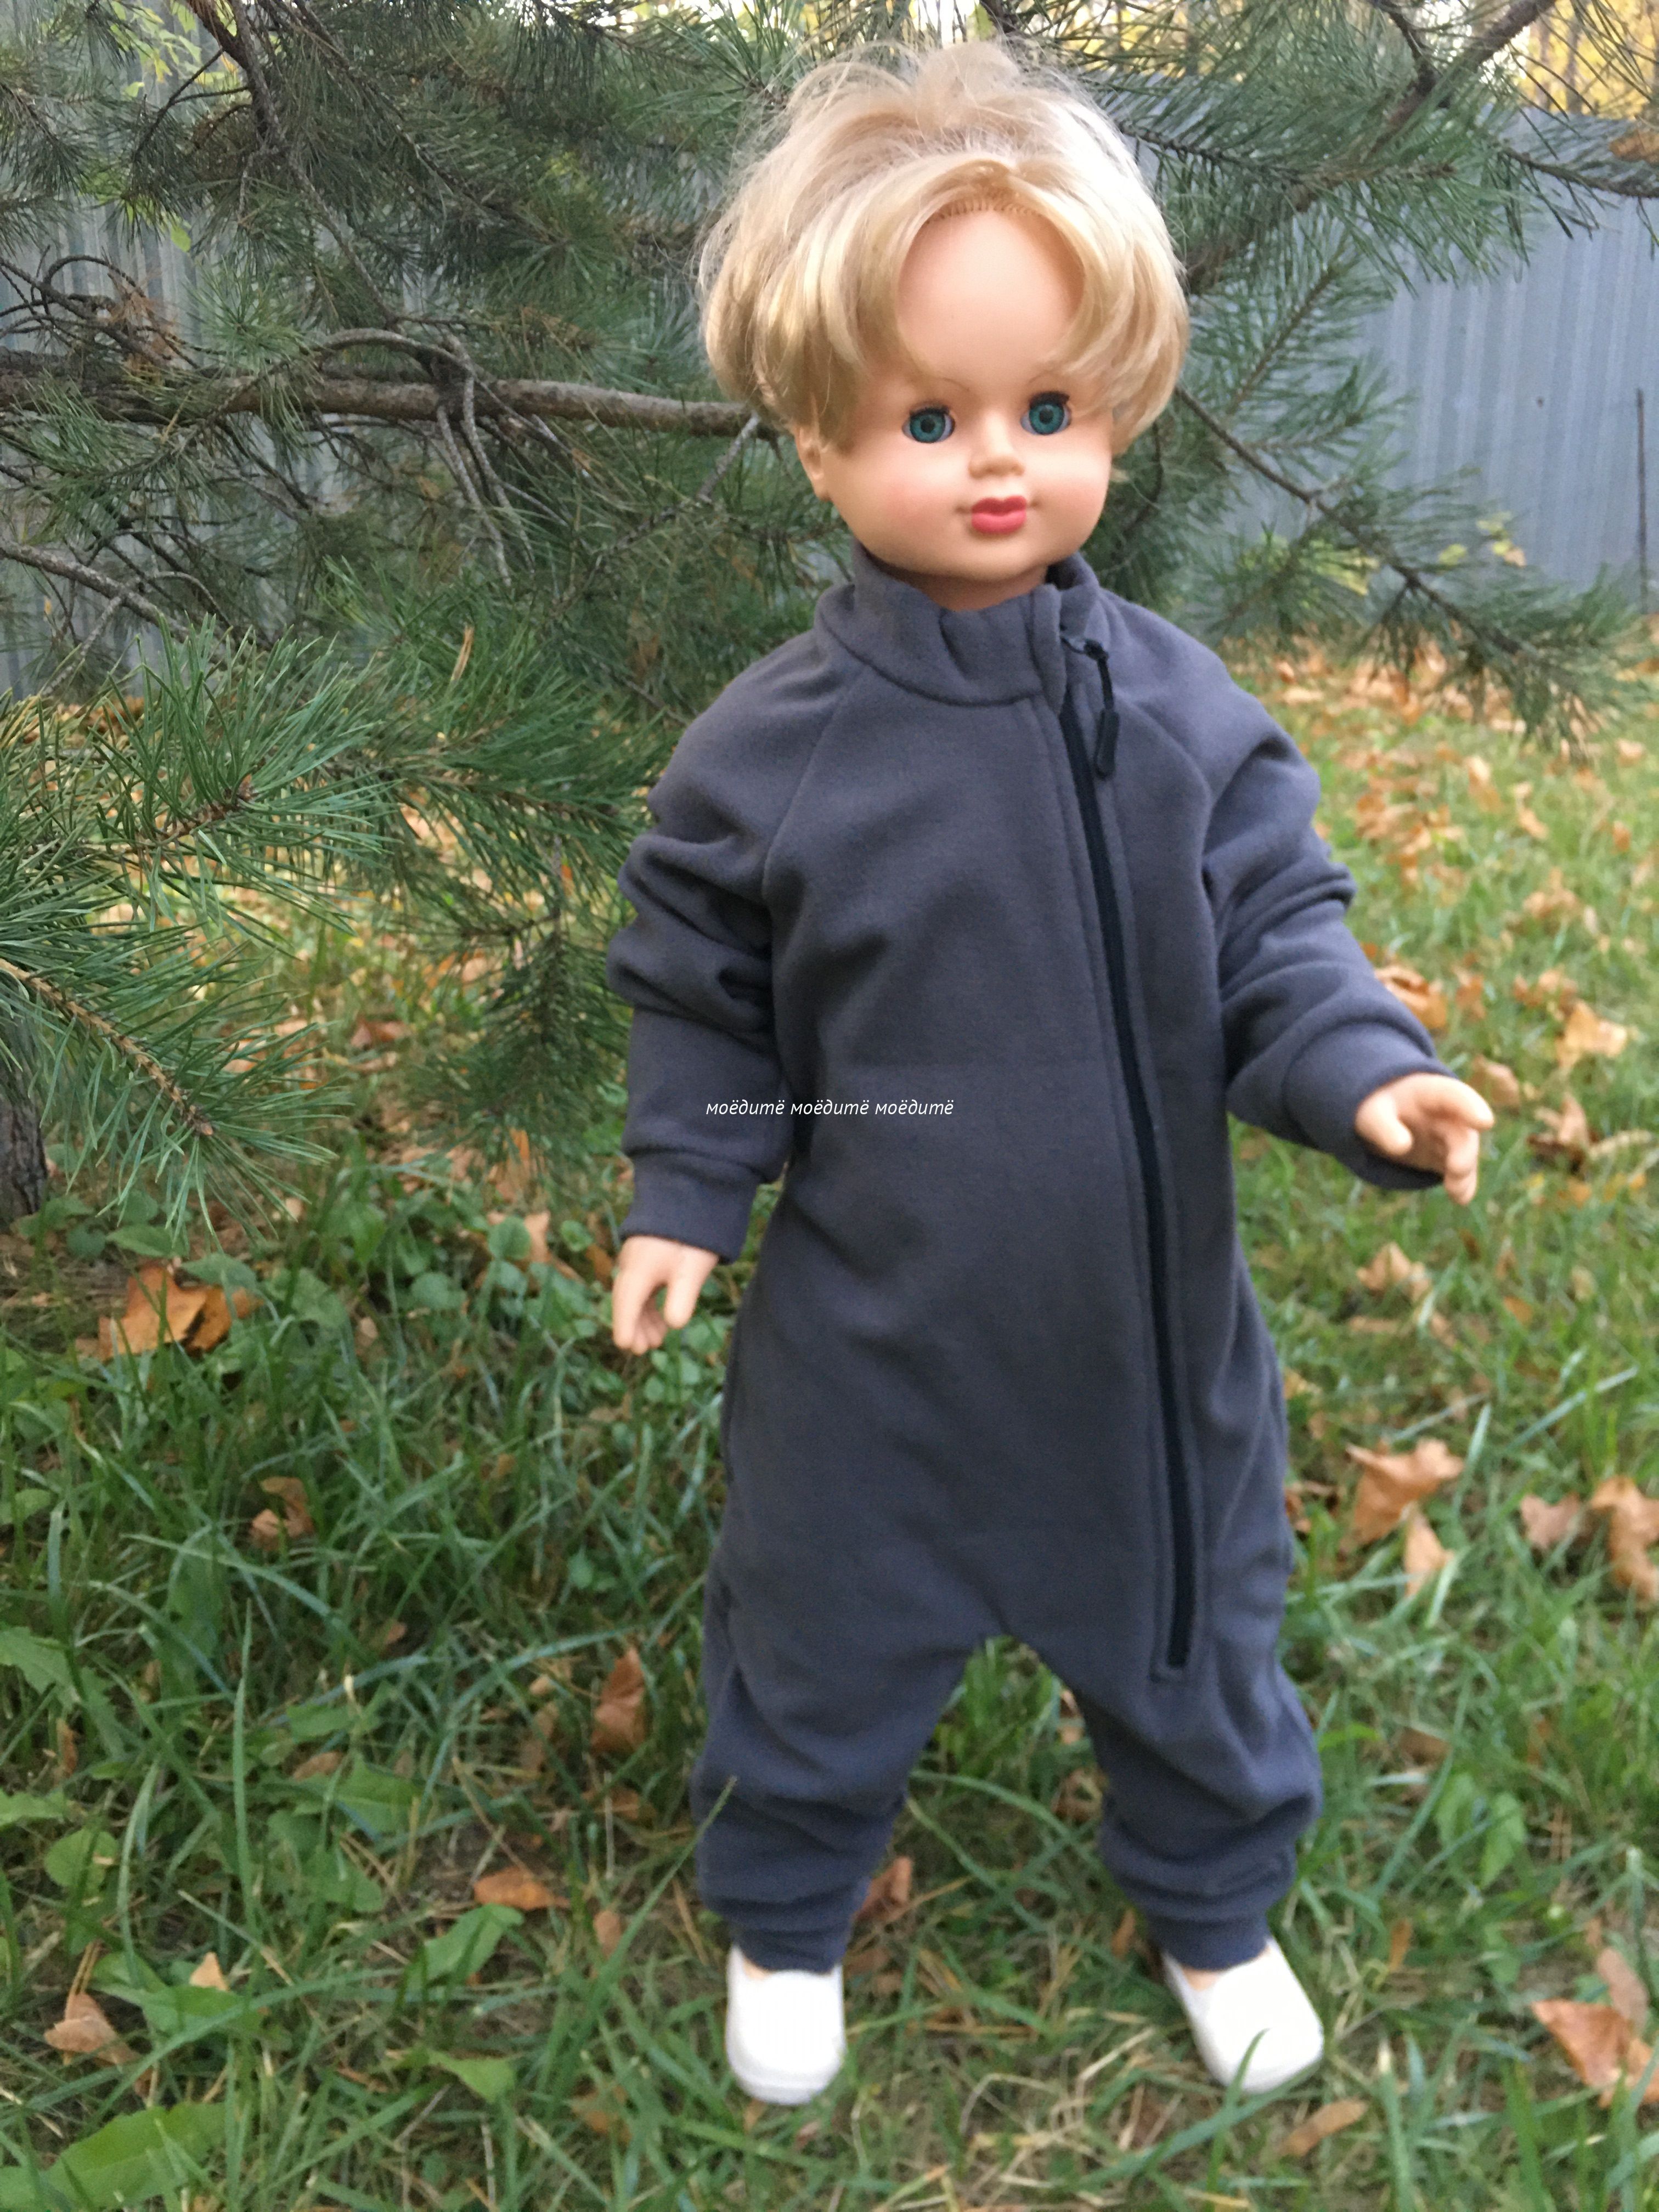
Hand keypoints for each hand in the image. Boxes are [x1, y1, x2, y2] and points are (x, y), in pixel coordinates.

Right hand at [610, 1234, 720, 1352]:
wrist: (692, 1197)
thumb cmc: (692, 1237)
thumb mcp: (691, 1271)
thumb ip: (682, 1298)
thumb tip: (674, 1325)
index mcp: (638, 1269)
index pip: (626, 1303)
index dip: (625, 1326)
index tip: (626, 1346)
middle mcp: (632, 1264)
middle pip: (627, 1301)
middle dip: (635, 1326)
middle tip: (645, 1349)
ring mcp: (638, 1259)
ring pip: (635, 1294)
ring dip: (644, 1317)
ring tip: (657, 1339)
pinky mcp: (648, 1256)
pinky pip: (643, 1286)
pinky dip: (650, 1303)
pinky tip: (662, 1318)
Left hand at [1354, 1073, 1494, 1203]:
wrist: (1382, 1118)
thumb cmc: (1378, 1109)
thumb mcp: (1372, 1114)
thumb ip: (1385, 1127)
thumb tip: (1402, 1146)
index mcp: (1430, 1093)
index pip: (1454, 1096)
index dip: (1471, 1107)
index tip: (1485, 1121)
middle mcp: (1447, 1114)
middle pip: (1462, 1132)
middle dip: (1464, 1151)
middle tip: (1457, 1169)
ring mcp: (1449, 1136)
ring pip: (1463, 1154)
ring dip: (1463, 1173)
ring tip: (1457, 1193)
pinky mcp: (1447, 1156)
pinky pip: (1457, 1171)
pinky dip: (1461, 1185)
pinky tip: (1461, 1199)